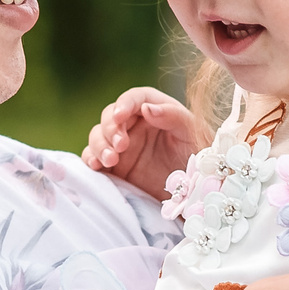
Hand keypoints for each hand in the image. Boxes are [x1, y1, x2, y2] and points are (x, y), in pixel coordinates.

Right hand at [84, 87, 203, 201]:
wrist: (195, 191)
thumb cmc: (198, 156)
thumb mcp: (190, 133)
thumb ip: (171, 116)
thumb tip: (146, 107)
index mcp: (154, 110)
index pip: (133, 99)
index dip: (124, 104)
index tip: (120, 116)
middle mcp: (134, 125)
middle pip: (110, 117)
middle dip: (110, 129)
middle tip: (121, 146)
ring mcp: (121, 146)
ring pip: (98, 136)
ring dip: (100, 145)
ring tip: (111, 160)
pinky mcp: (113, 167)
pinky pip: (94, 158)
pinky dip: (91, 160)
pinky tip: (97, 166)